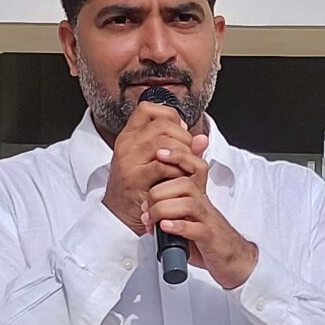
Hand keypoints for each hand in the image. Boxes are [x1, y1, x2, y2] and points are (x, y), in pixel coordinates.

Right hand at [103, 102, 197, 234]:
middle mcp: (127, 144)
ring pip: (163, 142)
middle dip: (183, 136)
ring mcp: (129, 160)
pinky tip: (179, 178)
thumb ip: (181, 149)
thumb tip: (203, 139)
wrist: (120, 215)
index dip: (170, 115)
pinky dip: (176, 170)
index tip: (181, 130)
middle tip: (188, 152)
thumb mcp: (158, 163)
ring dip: (182, 153)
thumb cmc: (141, 188)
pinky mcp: (135, 178)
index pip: (148, 109)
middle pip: (161, 125)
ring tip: (185, 166)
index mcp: (130, 136)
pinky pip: (162, 166)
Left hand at [142, 138, 258, 288]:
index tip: (159, 153)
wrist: (234, 260)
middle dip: (158, 193)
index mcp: (198, 196)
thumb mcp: (188, 219)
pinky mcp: (210, 238)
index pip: (191, 167)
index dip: (176, 157)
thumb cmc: (209, 240)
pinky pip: (196, 228)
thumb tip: (144, 209)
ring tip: (152, 221)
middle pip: (183, 184)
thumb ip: (169, 210)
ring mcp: (208, 220)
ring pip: (188, 204)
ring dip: (163, 210)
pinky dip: (178, 227)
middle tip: (145, 209)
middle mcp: (204, 204)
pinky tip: (165, 228)